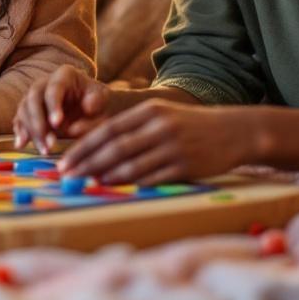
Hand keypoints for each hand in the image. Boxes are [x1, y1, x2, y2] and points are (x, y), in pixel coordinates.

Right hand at [13, 65, 108, 153]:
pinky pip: (19, 119)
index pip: (54, 88)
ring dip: (31, 131)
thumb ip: (95, 105)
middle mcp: (44, 82)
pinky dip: (20, 132)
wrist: (92, 107)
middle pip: (33, 98)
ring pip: (24, 110)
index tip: (57, 124)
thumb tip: (78, 120)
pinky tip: (21, 144)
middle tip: (49, 142)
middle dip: (38, 122)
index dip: (53, 106)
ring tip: (45, 150)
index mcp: (64, 75)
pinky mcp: (29, 111)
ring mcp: (34, 96)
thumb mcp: (103, 100)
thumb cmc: (98, 101)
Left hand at [57, 101, 254, 184]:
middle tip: (66, 176)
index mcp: (150, 111)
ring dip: (105, 176)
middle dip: (86, 164)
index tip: (64, 161)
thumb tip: (96, 147)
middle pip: (115, 148)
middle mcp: (160, 127)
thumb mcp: (162, 116)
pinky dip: (130, 185)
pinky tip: (115, 188)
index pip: (108, 130)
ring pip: (131, 165)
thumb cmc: (190, 125)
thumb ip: (132, 128)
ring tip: (86, 184)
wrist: (234, 132)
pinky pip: (151, 178)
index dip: (83, 147)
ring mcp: (173, 147)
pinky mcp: (185, 166)